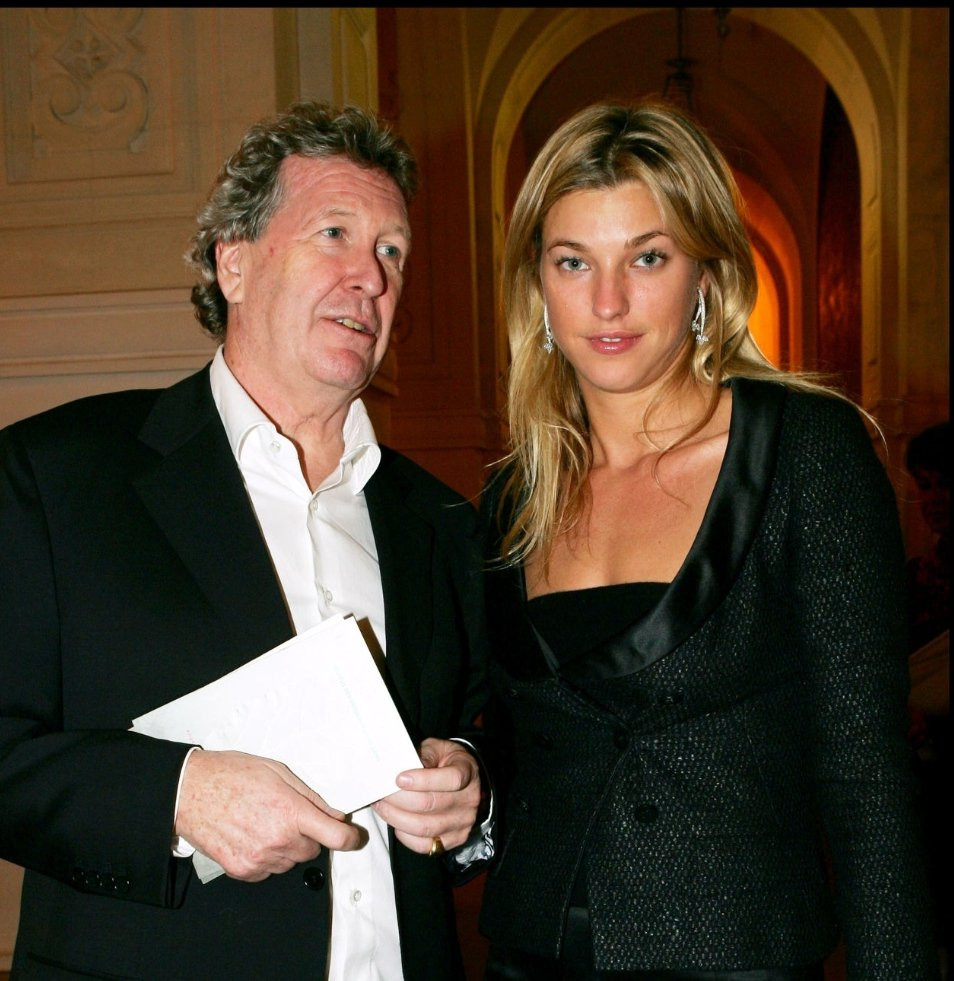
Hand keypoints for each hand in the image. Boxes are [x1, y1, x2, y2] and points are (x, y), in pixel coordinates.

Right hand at [175, 750, 361, 881]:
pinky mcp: (242, 870)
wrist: (189, 791)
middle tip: (287, 816)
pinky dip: (265, 858)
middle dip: (307, 835)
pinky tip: (251, 836)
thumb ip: (310, 797)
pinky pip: (267, 871)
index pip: (335, 837)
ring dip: (285, 847)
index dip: (350, 838)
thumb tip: (334, 815)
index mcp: (290, 811)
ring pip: (290, 862)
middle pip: (312, 850)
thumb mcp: (278, 772)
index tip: (352, 837)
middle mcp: (277, 839)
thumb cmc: (231, 775)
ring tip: (263, 822)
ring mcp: (259, 858)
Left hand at [372, 737, 481, 854]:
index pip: (451, 779)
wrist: (464, 780)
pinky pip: (424, 845)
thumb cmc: (446, 761)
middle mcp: (468, 800)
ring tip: (382, 806)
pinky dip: (405, 836)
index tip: (399, 778)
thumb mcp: (438, 749)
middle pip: (430, 804)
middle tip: (380, 792)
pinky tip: (395, 821)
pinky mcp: (453, 840)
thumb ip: (424, 755)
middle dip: (399, 799)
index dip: (423, 780)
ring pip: (424, 827)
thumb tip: (403, 767)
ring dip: (396, 817)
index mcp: (467, 772)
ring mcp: (462, 823)